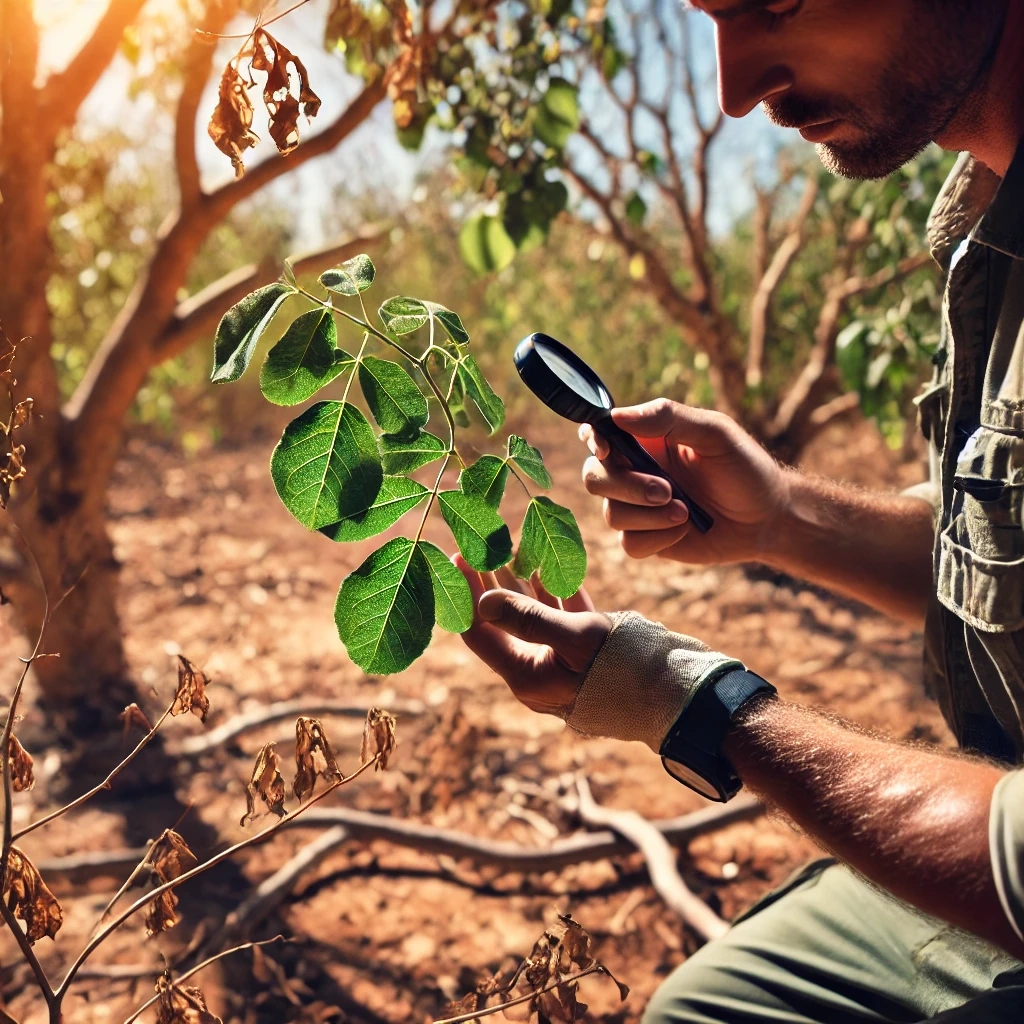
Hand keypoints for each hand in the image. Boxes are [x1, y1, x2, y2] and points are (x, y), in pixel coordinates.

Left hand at [453, 558, 610, 716]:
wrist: (673, 697)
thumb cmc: (622, 670)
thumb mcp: (574, 639)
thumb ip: (528, 618)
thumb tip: (482, 600)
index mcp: (525, 675)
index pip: (480, 632)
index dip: (465, 594)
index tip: (458, 557)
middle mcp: (537, 670)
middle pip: (502, 622)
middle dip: (488, 583)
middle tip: (477, 547)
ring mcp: (561, 661)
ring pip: (532, 616)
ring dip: (519, 584)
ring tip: (507, 549)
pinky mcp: (586, 653)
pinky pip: (561, 618)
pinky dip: (553, 593)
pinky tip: (545, 567)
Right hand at [581, 398, 790, 564]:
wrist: (767, 519)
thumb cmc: (745, 468)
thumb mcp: (715, 433)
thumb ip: (668, 417)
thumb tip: (617, 414)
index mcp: (646, 439)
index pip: (598, 433)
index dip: (592, 439)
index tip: (608, 450)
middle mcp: (635, 471)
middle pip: (594, 477)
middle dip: (627, 487)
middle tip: (668, 491)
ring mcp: (638, 507)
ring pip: (611, 514)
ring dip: (649, 515)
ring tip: (686, 512)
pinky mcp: (647, 539)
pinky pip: (630, 543)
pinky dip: (659, 537)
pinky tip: (686, 529)